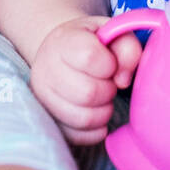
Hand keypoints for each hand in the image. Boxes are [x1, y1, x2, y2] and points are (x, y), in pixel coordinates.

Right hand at [30, 15, 143, 146]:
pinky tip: (97, 112)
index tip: (110, 62)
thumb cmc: (92, 43)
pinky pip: (77, 136)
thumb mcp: (112, 33)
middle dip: (108, 90)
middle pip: (88, 93)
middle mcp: (45, 69)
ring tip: (102, 98)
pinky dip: (95, 129)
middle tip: (108, 82)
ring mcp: (42, 98)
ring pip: (83, 118)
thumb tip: (122, 80)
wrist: (61, 54)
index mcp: (62, 41)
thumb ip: (127, 48)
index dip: (109, 64)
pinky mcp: (47, 120)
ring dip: (103, 111)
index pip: (89, 56)